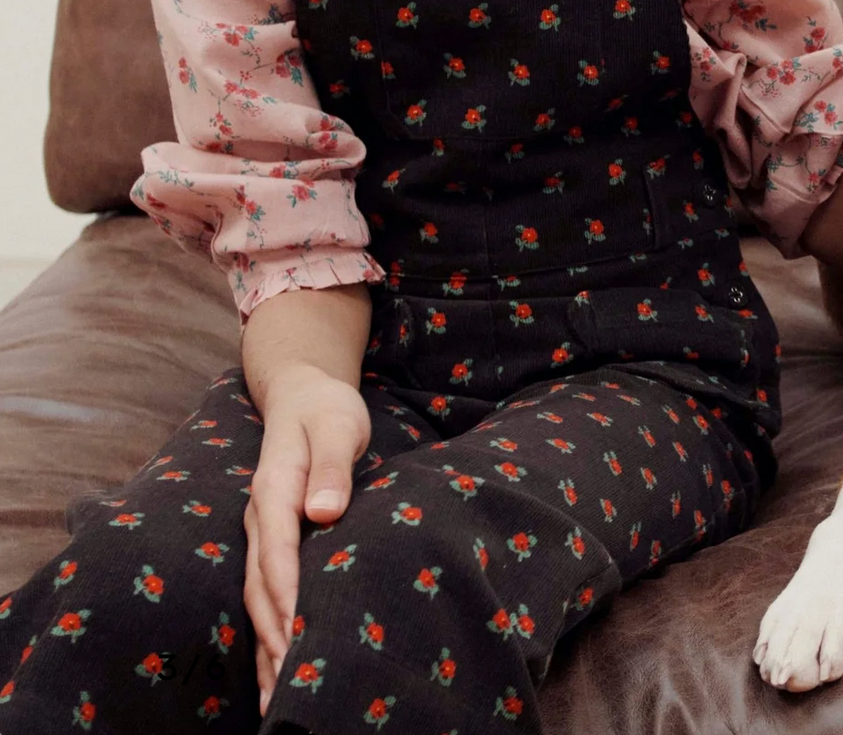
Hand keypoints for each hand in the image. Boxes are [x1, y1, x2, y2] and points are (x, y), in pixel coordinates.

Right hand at [243, 364, 369, 714]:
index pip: (277, 546)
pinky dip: (269, 631)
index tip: (296, 630)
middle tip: (286, 685)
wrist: (300, 393)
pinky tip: (278, 667)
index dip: (285, 590)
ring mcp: (261, 531)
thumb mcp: (336, 424)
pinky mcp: (271, 541)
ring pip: (257, 597)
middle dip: (272, 635)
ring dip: (266, 646)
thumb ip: (330, 465)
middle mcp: (259, 515)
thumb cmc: (325, 408)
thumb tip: (322, 511)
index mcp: (273, 487)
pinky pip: (266, 592)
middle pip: (260, 583)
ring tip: (276, 699)